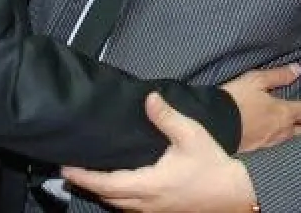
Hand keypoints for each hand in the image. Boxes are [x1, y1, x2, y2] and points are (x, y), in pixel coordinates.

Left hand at [63, 93, 258, 212]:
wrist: (236, 194)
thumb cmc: (212, 164)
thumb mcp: (191, 135)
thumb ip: (167, 117)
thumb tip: (148, 98)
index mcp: (149, 184)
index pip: (107, 184)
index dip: (84, 177)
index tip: (65, 168)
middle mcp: (147, 203)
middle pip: (108, 198)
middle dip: (87, 185)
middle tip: (70, 169)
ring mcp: (154, 211)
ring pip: (119, 205)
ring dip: (102, 192)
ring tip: (88, 176)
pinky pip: (131, 208)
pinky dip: (118, 198)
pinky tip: (118, 186)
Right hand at [221, 63, 300, 151]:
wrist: (215, 126)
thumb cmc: (236, 100)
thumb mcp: (255, 81)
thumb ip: (278, 76)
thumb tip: (298, 70)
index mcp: (284, 113)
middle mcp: (282, 131)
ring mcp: (271, 144)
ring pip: (292, 141)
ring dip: (300, 136)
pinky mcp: (259, 151)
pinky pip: (278, 147)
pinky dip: (284, 143)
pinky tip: (281, 142)